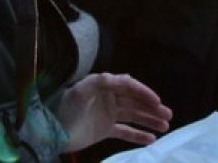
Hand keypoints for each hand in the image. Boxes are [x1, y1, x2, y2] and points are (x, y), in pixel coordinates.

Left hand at [56, 72, 172, 152]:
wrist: (50, 132)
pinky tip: (151, 139)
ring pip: (134, 116)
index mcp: (104, 86)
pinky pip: (126, 131)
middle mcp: (109, 98)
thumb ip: (100, 82)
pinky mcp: (105, 129)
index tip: (157, 102)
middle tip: (168, 115)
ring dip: (149, 120)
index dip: (144, 93)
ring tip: (165, 126)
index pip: (129, 86)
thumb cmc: (64, 109)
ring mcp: (108, 114)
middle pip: (135, 101)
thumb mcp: (80, 92)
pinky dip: (138, 135)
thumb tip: (125, 77)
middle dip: (152, 108)